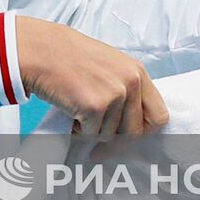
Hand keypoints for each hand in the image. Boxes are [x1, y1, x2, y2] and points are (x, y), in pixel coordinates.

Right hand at [15, 15, 169, 138]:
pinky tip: (69, 110)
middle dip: (115, 142)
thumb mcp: (109, 65)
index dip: (144, 131)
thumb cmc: (69, 57)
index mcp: (137, 72)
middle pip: (134, 131)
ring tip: (77, 109)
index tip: (128, 137)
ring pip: (110, 134)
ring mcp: (115, 94)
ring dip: (91, 130)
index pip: (158, 115)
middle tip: (98, 149)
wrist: (41, 50)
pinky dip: (78, 129)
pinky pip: (91, 134)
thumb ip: (125, 88)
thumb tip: (132, 121)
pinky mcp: (95, 106)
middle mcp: (131, 82)